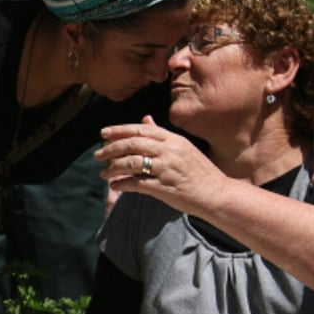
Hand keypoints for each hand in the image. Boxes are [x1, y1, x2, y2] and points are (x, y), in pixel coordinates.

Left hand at [97, 117, 225, 215]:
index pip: (141, 129)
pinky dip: (122, 183)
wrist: (216, 193)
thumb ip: (161, 135)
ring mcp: (166, 169)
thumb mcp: (182, 147)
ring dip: (113, 168)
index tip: (103, 133)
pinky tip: (114, 185)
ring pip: (131, 163)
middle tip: (97, 155)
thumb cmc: (198, 171)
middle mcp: (169, 151)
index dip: (119, 130)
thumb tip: (145, 120)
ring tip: (102, 173)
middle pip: (133, 144)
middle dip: (111, 148)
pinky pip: (136, 183)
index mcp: (173, 139)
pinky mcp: (163, 187)